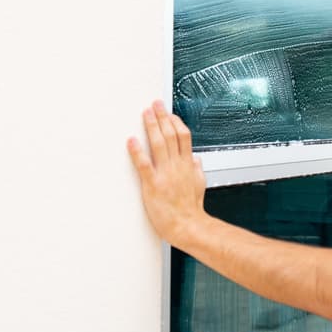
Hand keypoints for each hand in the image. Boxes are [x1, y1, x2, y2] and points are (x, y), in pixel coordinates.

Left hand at [127, 100, 206, 247]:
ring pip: (159, 144)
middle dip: (162, 117)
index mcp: (187, 165)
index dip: (176, 122)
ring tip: (145, 114)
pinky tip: (131, 141)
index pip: (183, 136)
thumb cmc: (191, 209)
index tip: (169, 113)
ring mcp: (165, 174)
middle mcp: (176, 166)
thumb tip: (196, 159)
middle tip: (155, 105)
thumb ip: (196, 170)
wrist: (188, 226)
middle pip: (170, 135)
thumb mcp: (200, 185)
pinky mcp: (152, 185)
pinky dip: (137, 151)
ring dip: (152, 127)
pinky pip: (144, 165)